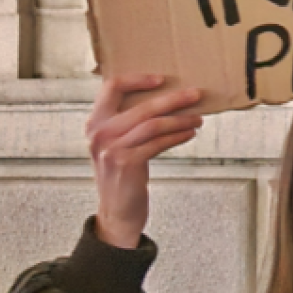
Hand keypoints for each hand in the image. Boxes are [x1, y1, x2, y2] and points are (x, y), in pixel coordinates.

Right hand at [87, 75, 203, 247]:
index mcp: (94, 122)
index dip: (138, 79)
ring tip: (197, 119)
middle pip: (142, 106)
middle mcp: (99, 133)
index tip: (161, 79)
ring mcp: (111, 148)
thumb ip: (126, 123)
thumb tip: (163, 101)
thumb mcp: (115, 145)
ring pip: (154, 124)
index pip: (112, 87)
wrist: (116, 213)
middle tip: (196, 94)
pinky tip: (189, 134)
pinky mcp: (127, 163)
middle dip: (174, 99)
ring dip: (181, 120)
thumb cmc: (121, 176)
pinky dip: (178, 136)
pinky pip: (159, 143)